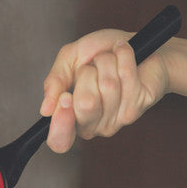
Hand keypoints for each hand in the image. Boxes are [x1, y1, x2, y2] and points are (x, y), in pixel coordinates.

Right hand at [40, 29, 169, 151]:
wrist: (140, 46)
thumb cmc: (102, 54)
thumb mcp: (70, 60)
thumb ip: (54, 81)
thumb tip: (46, 110)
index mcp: (72, 120)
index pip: (60, 140)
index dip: (60, 121)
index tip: (65, 99)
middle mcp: (92, 127)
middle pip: (85, 103)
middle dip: (87, 72)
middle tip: (93, 69)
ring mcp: (115, 121)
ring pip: (108, 85)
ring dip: (107, 61)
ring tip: (111, 61)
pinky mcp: (136, 109)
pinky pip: (126, 75)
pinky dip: (124, 54)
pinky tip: (124, 54)